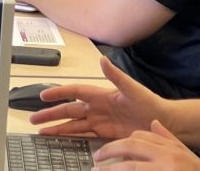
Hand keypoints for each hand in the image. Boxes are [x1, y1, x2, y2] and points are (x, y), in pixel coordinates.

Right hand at [29, 56, 167, 140]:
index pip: (74, 92)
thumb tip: (103, 60)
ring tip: (41, 131)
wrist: (165, 123)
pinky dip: (71, 136)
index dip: (58, 93)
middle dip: (51, 114)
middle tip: (34, 119)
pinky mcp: (105, 133)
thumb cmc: (151, 104)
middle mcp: (97, 107)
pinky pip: (84, 134)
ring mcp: (100, 120)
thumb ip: (117, 76)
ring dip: (57, 127)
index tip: (43, 95)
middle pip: (68, 110)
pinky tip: (60, 138)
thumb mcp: (134, 89)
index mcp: (101, 94)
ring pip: (73, 124)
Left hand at [91, 121, 199, 169]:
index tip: (113, 149)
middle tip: (97, 157)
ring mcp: (165, 169)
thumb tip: (153, 123)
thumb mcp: (186, 155)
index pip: (142, 136)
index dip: (124, 142)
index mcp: (173, 148)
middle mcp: (169, 157)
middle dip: (111, 149)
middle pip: (132, 145)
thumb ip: (168, 139)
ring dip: (111, 168)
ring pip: (130, 166)